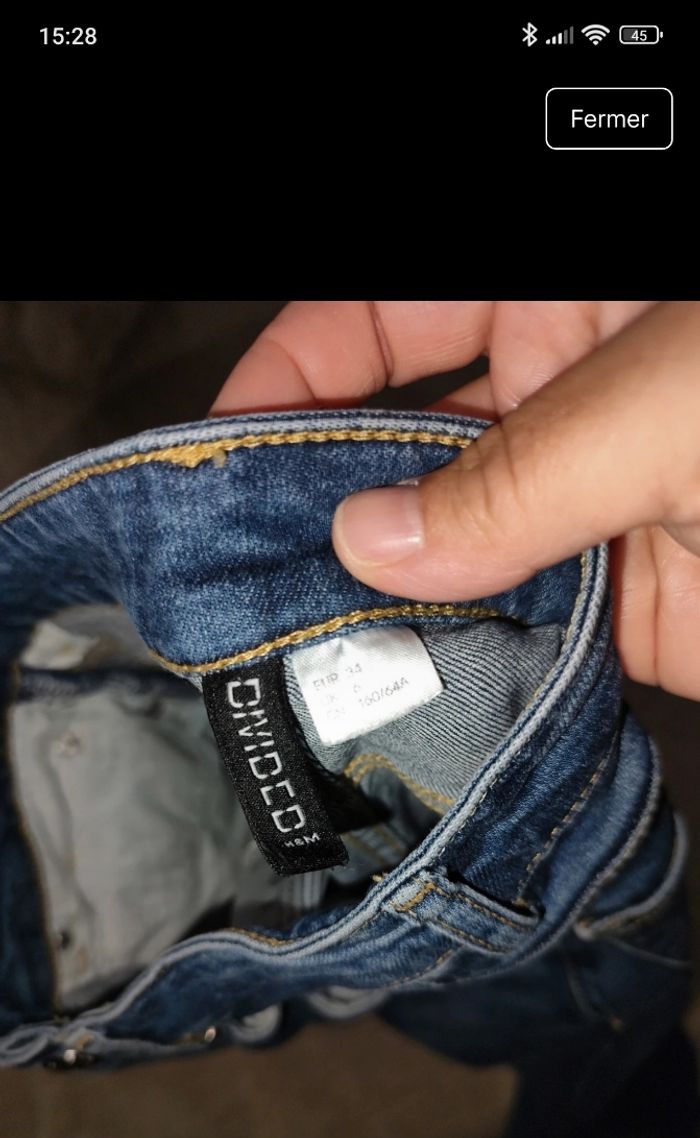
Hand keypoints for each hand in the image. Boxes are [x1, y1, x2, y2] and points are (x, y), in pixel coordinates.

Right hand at [211, 301, 699, 699]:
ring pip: (454, 562)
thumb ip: (516, 480)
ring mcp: (595, 514)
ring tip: (317, 652)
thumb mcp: (658, 415)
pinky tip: (413, 696)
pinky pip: (521, 642)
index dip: (298, 373)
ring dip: (390, 609)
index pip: (389, 320)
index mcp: (569, 306)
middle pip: (405, 450)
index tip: (227, 446)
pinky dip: (465, 675)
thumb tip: (375, 538)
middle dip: (328, 511)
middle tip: (253, 575)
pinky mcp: (629, 614)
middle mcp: (570, 407)